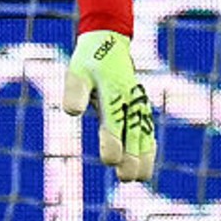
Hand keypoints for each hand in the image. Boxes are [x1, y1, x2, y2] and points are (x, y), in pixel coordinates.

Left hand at [63, 29, 155, 181]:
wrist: (109, 42)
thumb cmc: (89, 59)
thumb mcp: (76, 70)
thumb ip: (75, 91)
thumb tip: (72, 113)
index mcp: (115, 92)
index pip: (115, 120)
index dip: (113, 140)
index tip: (110, 160)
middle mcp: (131, 100)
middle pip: (134, 132)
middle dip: (131, 156)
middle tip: (125, 177)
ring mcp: (139, 104)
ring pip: (145, 135)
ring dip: (143, 156)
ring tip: (139, 178)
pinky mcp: (141, 108)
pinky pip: (148, 132)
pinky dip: (148, 149)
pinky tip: (145, 168)